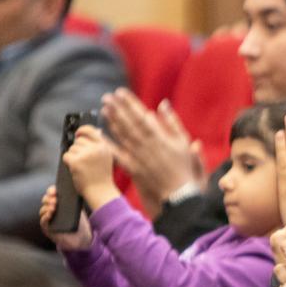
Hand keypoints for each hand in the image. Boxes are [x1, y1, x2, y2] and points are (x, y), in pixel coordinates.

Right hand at [39, 185, 92, 250]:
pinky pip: (43, 221)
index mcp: (58, 203)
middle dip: (49, 198)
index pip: (51, 193)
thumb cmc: (79, 223)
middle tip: (55, 199)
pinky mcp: (47, 228)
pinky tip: (50, 214)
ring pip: (43, 210)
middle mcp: (51, 209)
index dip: (51, 190)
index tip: (55, 190)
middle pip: (45, 200)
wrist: (80, 239)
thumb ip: (75, 201)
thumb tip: (76, 190)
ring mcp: (48, 218)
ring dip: (47, 207)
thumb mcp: (78, 210)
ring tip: (54, 206)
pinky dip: (46, 216)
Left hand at [63, 126, 120, 208]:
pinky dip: (68, 162)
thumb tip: (98, 131)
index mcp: (104, 146)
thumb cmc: (102, 176)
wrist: (100, 191)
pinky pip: (66, 156)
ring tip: (82, 167)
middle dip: (78, 149)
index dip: (82, 130)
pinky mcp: (76, 162)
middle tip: (83, 161)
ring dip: (73, 157)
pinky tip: (76, 169)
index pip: (90, 130)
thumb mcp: (107, 157)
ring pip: (72, 149)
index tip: (78, 134)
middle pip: (79, 141)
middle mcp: (96, 149)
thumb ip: (101, 145)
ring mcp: (86, 155)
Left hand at [102, 89, 204, 207]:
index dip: (130, 103)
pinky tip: (100, 137)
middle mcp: (147, 144)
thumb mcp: (184, 142)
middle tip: (106, 97)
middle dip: (117, 109)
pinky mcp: (133, 168)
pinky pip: (118, 155)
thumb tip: (163, 104)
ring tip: (103, 110)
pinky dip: (109, 145)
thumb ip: (173, 122)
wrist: (180, 194)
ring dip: (112, 122)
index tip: (121, 92)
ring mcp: (139, 157)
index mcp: (160, 136)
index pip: (142, 115)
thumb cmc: (185, 168)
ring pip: (122, 136)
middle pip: (129, 123)